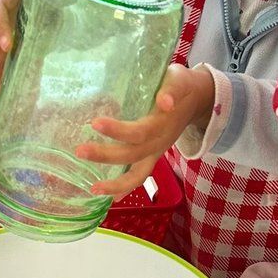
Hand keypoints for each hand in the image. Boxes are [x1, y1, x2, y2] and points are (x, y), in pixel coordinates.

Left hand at [77, 64, 215, 199]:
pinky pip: (140, 176)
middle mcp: (160, 142)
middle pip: (132, 154)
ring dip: (115, 184)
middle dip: (106, 155)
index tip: (95, 123)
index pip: (140, 131)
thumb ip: (171, 88)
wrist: (197, 98)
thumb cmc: (181, 85)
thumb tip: (165, 102)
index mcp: (163, 122)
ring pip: (138, 174)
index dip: (119, 130)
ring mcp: (157, 152)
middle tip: (80, 151)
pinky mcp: (154, 157)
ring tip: (93, 188)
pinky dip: (125, 188)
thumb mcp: (178, 80)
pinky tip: (109, 197)